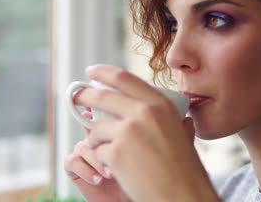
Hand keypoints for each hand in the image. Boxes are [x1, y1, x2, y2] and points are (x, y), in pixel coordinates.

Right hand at [64, 111, 130, 201]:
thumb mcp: (135, 152)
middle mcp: (93, 139)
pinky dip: (85, 171)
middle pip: (91, 130)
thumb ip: (126, 134)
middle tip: (114, 155)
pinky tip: (98, 179)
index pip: (99, 116)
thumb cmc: (136, 177)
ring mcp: (83, 152)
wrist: (126, 200)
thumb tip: (121, 118)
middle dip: (102, 144)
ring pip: (83, 146)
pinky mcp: (74, 168)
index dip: (95, 112)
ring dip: (97, 161)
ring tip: (110, 174)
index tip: (97, 112)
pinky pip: (72, 161)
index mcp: (108, 131)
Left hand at [74, 65, 218, 201]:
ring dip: (94, 138)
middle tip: (76, 98)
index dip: (103, 73)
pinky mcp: (115, 152)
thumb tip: (156, 109)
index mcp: (160, 104)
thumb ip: (168, 117)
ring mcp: (128, 132)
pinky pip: (97, 150)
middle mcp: (143, 112)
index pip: (123, 78)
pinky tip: (113, 167)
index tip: (90, 71)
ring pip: (96, 128)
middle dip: (84, 96)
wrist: (183, 196)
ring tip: (103, 149)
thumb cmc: (184, 169)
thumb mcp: (181, 132)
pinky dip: (101, 158)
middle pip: (101, 97)